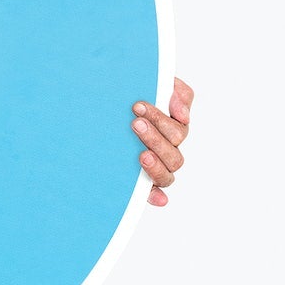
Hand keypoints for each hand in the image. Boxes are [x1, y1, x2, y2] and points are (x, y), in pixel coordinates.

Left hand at [132, 77, 193, 207]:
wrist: (101, 111)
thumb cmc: (131, 99)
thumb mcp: (154, 86)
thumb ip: (175, 91)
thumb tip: (182, 114)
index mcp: (173, 127)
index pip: (178, 126)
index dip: (162, 117)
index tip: (138, 106)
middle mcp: (168, 149)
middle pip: (174, 150)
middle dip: (155, 135)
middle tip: (134, 123)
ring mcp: (157, 167)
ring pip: (168, 172)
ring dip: (156, 164)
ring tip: (141, 154)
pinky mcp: (144, 182)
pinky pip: (156, 193)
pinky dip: (158, 196)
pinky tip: (157, 198)